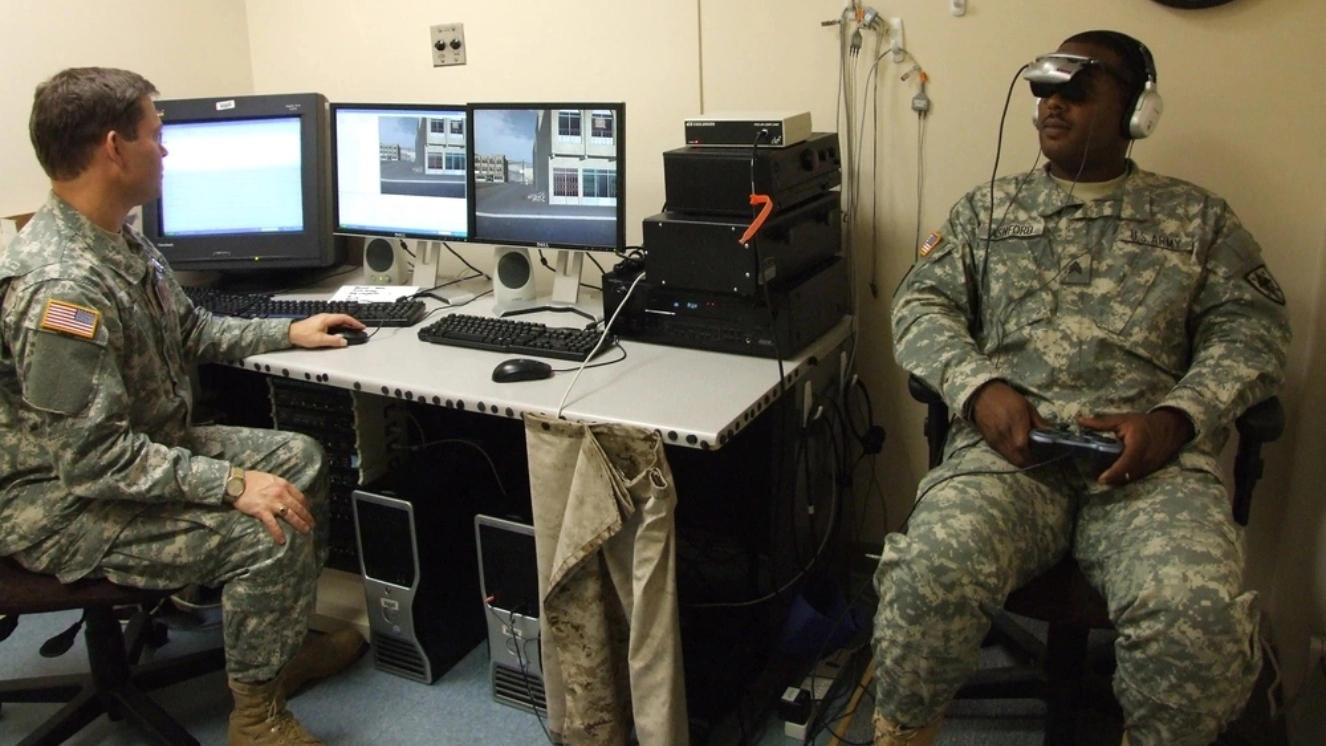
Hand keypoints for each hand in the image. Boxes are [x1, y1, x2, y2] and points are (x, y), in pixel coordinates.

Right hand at [230, 470, 314, 543]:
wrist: (236, 482)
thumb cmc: (252, 479)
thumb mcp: (271, 478)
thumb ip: (281, 486)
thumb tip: (288, 494)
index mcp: (284, 484)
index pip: (300, 497)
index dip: (306, 506)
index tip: (309, 512)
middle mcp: (281, 493)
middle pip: (298, 507)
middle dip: (307, 517)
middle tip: (312, 524)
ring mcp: (272, 503)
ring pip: (290, 515)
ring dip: (299, 524)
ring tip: (305, 531)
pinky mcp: (262, 511)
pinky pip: (273, 524)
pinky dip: (278, 533)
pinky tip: (282, 540)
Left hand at [288, 313, 363, 348]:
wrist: (291, 333)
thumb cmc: (304, 335)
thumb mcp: (320, 340)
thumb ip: (334, 341)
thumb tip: (344, 341)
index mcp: (327, 319)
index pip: (344, 318)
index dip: (354, 322)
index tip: (361, 327)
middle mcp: (325, 317)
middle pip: (342, 318)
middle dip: (352, 324)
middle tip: (359, 329)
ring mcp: (322, 319)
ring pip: (337, 321)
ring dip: (346, 325)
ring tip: (352, 331)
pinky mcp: (319, 323)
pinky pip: (333, 323)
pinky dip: (340, 327)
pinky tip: (340, 332)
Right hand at [970, 380, 1050, 466]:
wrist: (982, 396)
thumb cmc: (1008, 398)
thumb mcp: (1027, 406)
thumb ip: (1039, 422)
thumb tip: (1052, 434)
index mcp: (1016, 422)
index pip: (1023, 447)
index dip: (1032, 456)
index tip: (1042, 457)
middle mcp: (1004, 433)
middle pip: (1016, 458)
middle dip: (1027, 462)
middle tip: (1036, 459)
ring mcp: (995, 439)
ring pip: (1010, 459)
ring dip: (1019, 460)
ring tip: (1027, 455)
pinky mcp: (989, 442)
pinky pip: (1003, 454)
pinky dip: (1011, 455)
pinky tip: (1016, 450)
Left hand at [1078, 408, 1193, 486]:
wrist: (1171, 427)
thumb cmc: (1144, 423)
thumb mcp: (1122, 420)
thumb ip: (1100, 423)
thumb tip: (1079, 421)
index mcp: (1138, 445)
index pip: (1126, 462)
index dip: (1114, 473)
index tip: (1101, 479)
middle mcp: (1146, 458)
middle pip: (1127, 474)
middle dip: (1113, 479)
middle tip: (1098, 479)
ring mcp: (1150, 466)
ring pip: (1132, 477)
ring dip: (1119, 480)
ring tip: (1105, 478)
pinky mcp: (1152, 470)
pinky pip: (1137, 476)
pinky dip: (1126, 477)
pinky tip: (1116, 475)